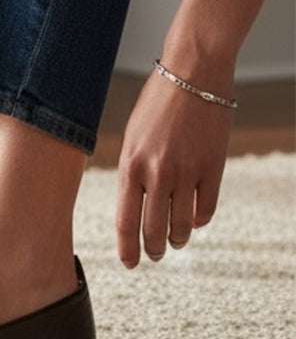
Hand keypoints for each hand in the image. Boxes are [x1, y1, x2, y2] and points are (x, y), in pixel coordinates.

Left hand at [115, 55, 235, 267]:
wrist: (191, 75)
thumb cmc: (156, 103)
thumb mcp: (132, 136)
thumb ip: (132, 170)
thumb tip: (133, 206)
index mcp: (130, 164)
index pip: (125, 220)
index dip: (127, 248)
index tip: (129, 263)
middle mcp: (156, 173)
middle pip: (153, 230)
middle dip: (152, 250)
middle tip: (153, 256)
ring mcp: (186, 172)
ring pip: (181, 226)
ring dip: (177, 240)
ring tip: (174, 242)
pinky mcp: (212, 168)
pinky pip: (205, 209)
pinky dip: (198, 221)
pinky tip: (193, 221)